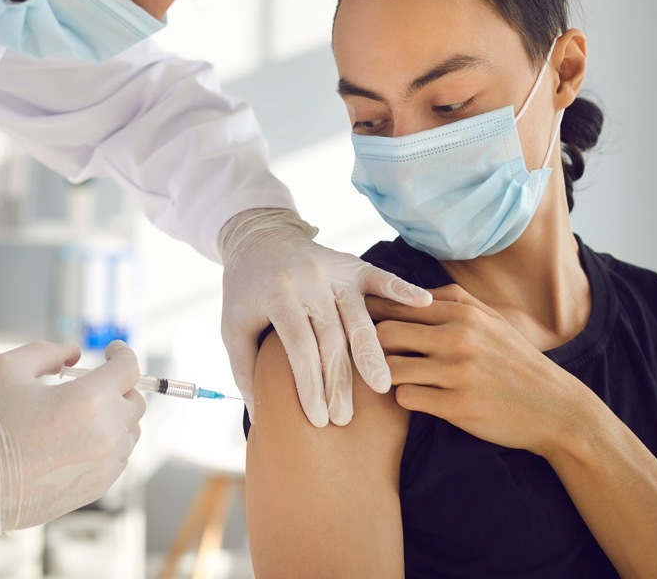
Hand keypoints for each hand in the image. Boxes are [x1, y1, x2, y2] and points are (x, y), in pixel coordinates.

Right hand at [0, 340, 145, 543]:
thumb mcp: (7, 368)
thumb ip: (47, 352)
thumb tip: (75, 355)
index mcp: (89, 398)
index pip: (129, 367)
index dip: (122, 353)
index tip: (110, 352)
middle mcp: (106, 431)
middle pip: (135, 400)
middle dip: (119, 387)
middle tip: (94, 385)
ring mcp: (106, 462)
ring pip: (130, 431)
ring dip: (115, 418)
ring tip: (84, 416)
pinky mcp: (99, 486)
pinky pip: (119, 458)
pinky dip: (108, 445)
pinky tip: (79, 442)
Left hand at [220, 208, 431, 426]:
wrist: (259, 237)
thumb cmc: (246, 290)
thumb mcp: (232, 326)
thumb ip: (244, 368)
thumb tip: (261, 418)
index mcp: (278, 294)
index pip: (299, 346)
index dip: (309, 384)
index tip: (319, 418)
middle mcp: (308, 280)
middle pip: (331, 337)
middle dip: (340, 381)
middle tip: (346, 418)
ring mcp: (333, 270)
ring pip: (358, 316)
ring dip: (371, 353)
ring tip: (383, 386)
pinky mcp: (351, 263)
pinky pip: (379, 278)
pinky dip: (402, 290)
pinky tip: (424, 304)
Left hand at [369, 285, 587, 454]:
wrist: (554, 407)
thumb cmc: (516, 360)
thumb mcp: (492, 320)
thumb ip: (453, 301)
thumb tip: (410, 292)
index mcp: (464, 313)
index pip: (398, 306)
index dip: (376, 316)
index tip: (367, 327)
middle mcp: (458, 338)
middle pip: (385, 334)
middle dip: (377, 347)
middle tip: (381, 357)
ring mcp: (457, 373)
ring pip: (390, 368)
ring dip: (390, 376)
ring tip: (401, 379)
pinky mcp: (457, 407)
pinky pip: (406, 398)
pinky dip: (407, 398)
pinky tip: (422, 397)